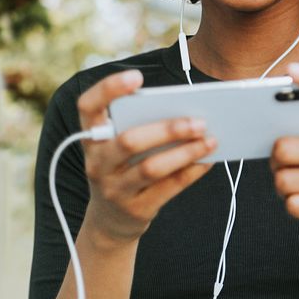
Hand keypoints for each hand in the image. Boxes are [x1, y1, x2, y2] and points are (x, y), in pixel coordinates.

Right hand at [76, 70, 216, 244]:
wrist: (110, 222)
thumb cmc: (123, 168)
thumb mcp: (117, 147)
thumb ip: (140, 125)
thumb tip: (187, 108)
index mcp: (92, 138)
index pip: (88, 107)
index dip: (108, 90)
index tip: (136, 76)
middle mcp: (97, 163)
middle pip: (129, 141)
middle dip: (168, 129)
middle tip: (199, 121)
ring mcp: (114, 189)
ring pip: (151, 167)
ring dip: (185, 152)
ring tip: (210, 140)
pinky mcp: (135, 209)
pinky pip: (168, 188)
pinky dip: (191, 172)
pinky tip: (208, 160)